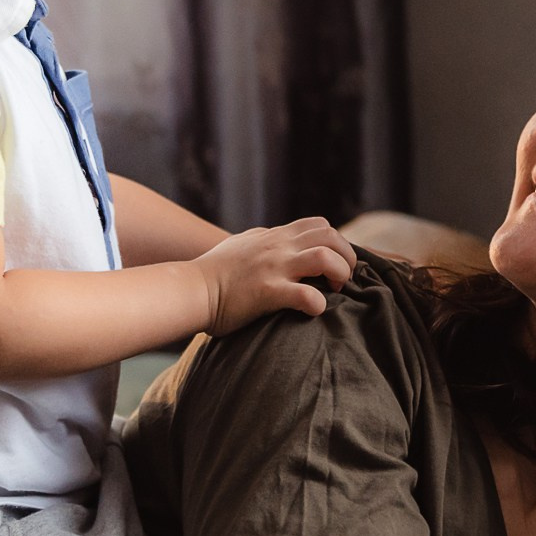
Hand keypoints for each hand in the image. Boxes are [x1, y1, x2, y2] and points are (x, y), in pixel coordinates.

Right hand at [194, 218, 356, 335]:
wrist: (189, 289)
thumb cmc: (212, 273)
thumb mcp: (241, 245)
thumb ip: (262, 241)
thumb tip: (272, 238)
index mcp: (274, 236)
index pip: (319, 224)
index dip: (336, 243)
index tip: (336, 263)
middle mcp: (278, 246)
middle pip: (330, 235)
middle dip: (346, 256)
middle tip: (343, 279)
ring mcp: (273, 267)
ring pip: (325, 257)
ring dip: (339, 274)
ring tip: (336, 290)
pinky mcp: (267, 292)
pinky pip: (306, 295)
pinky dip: (318, 304)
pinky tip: (315, 310)